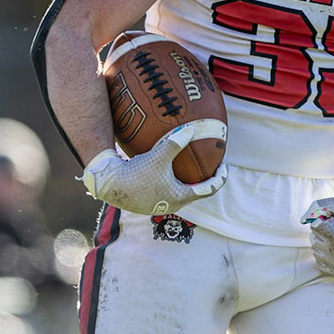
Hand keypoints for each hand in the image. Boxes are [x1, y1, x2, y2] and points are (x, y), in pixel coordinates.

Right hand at [81, 121, 226, 214]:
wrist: (109, 185)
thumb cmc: (135, 174)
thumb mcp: (158, 156)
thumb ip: (175, 143)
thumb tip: (192, 129)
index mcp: (180, 197)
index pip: (209, 190)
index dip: (220, 178)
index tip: (224, 166)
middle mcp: (172, 204)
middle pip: (196, 192)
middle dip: (205, 180)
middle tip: (210, 165)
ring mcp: (159, 204)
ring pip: (181, 192)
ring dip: (188, 180)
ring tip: (190, 166)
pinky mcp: (147, 201)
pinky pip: (167, 190)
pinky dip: (173, 180)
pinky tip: (167, 167)